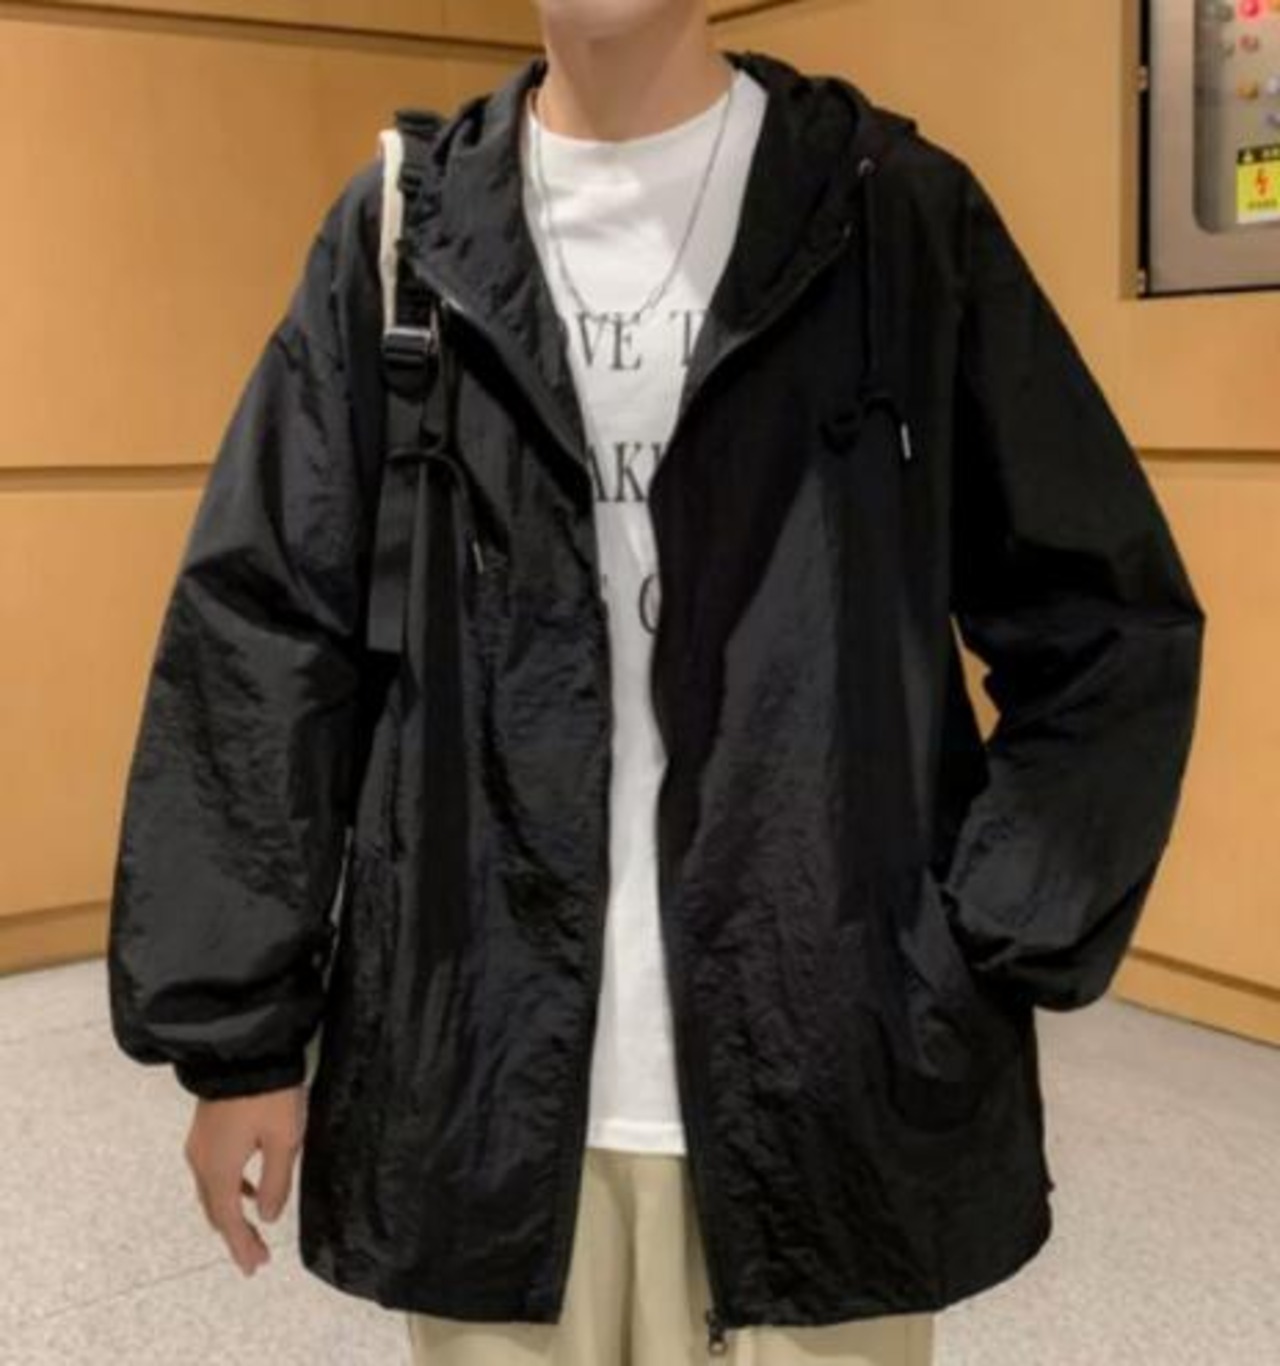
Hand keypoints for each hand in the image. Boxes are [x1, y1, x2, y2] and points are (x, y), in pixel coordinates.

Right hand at [183, 1085, 305, 1275]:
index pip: (229, 1220)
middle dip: (235, 1235)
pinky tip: (247, 1188)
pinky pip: (211, 1172)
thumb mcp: (283, 1140)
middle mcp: (201, 1161)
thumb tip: (269, 1215)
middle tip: (254, 1256)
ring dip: (230, 1213)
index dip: (242, 1245)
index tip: (256, 1265)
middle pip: (215, 1209)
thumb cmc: (267, 1094)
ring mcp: (199, 1144)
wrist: (243, 1052)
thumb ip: (276, 1182)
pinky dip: (228, 1189)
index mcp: (218, 1169)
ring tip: (252, 1227)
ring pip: (211, 1191)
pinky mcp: (204, 1129)